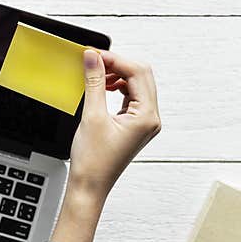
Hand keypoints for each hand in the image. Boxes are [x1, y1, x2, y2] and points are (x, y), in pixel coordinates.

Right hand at [51, 49, 160, 241]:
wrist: (89, 187)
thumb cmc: (93, 162)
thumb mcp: (92, 116)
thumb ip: (95, 82)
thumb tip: (93, 58)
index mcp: (147, 117)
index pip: (137, 73)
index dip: (116, 59)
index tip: (95, 54)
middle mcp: (151, 119)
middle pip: (141, 76)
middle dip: (118, 64)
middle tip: (94, 59)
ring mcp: (144, 123)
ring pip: (137, 85)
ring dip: (118, 75)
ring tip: (96, 73)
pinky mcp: (135, 126)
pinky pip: (131, 97)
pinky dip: (118, 87)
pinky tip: (103, 87)